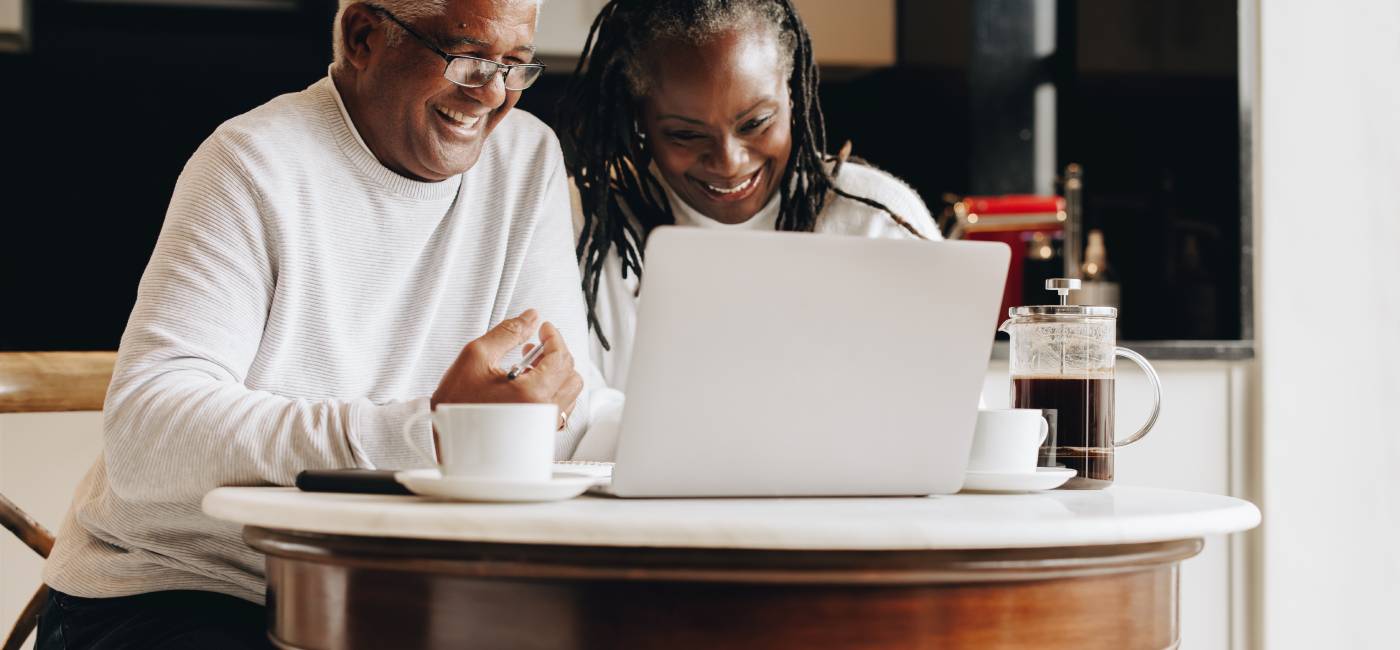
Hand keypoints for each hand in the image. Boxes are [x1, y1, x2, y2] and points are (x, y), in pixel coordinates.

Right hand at [432, 310, 583, 427]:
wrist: (445, 438)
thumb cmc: (455, 405)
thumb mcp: (476, 357)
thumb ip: (508, 332)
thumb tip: (530, 318)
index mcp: (532, 394)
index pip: (561, 357)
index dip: (554, 336)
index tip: (544, 329)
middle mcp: (543, 413)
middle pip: (572, 375)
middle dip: (556, 355)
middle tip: (535, 347)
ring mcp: (543, 426)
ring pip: (569, 393)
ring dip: (555, 374)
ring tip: (528, 367)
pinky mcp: (539, 434)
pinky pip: (560, 408)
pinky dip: (551, 392)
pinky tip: (528, 386)